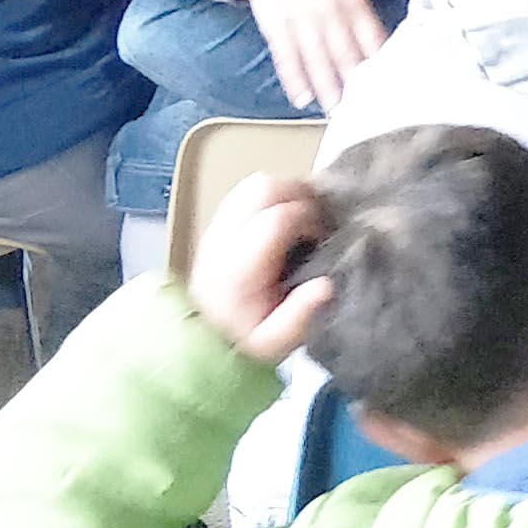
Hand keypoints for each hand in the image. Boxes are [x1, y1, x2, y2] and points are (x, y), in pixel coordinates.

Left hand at [185, 172, 335, 367]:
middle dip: (300, 194)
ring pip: (254, 184)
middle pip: (263, 188)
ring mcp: (218, 229)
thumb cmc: (243, 341)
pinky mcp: (217, 227)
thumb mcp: (275, 343)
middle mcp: (224, 240)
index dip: (310, 218)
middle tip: (318, 219)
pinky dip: (272, 197)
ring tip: (304, 217)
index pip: (277, 218)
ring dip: (286, 192)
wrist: (200, 342)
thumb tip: (326, 285)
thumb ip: (300, 316)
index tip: (323, 237)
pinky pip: (246, 192)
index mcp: (240, 267)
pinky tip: (285, 219)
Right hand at [221, 0, 385, 108]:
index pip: (373, 37)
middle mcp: (330, 11)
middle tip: (365, 111)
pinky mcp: (277, 26)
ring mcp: (302, 19)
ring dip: (327, 89)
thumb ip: (363, 23)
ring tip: (336, 114)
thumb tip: (384, 56)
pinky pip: (287, 58)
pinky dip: (295, 80)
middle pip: (346, 54)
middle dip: (356, 85)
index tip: (390, 89)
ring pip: (318, 60)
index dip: (382, 65)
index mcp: (353, 2)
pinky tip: (302, 99)